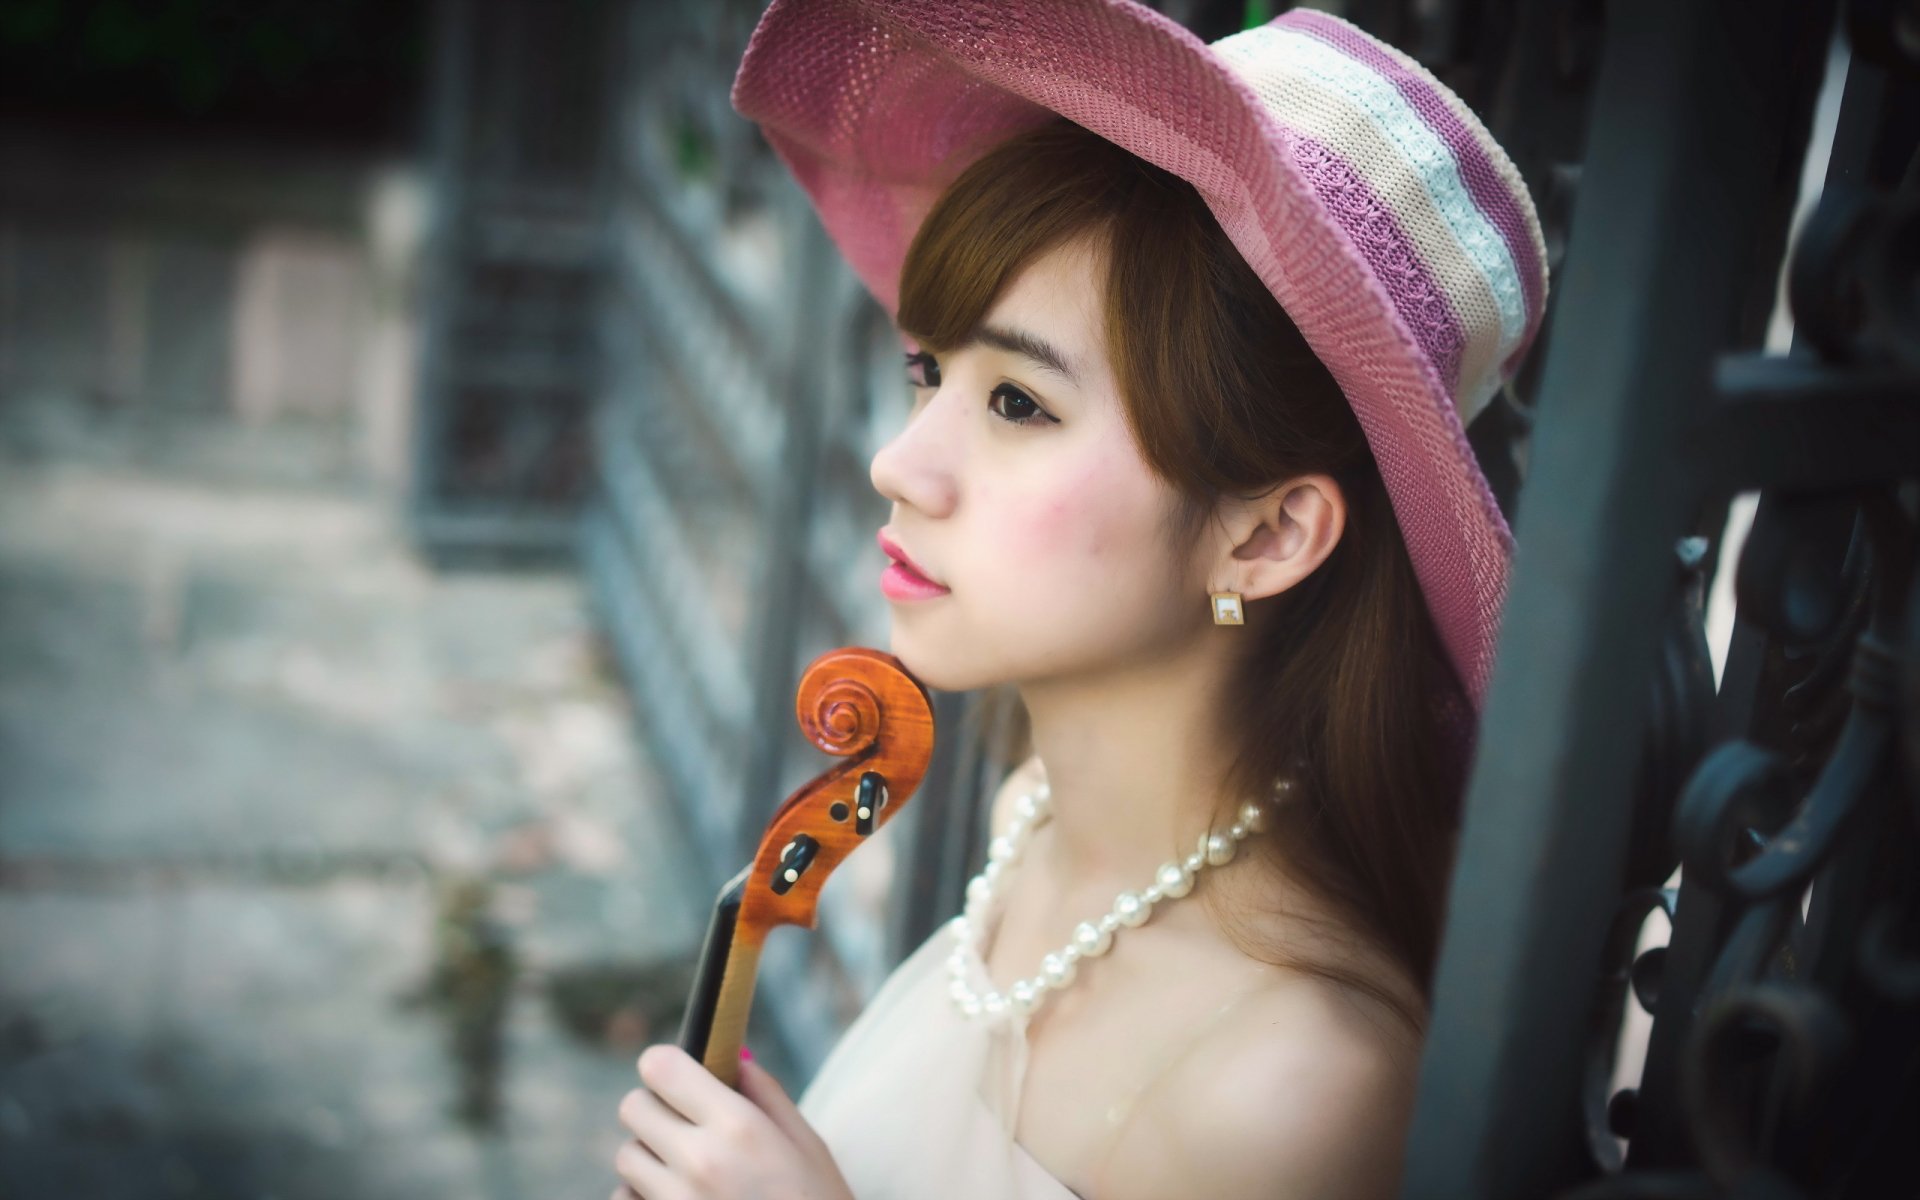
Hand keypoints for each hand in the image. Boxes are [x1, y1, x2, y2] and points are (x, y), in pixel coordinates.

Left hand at [613, 1044, 854, 1199]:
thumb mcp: (807, 1145)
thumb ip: (767, 1095)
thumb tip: (735, 1058)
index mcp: (739, 1127)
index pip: (660, 1068)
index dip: (666, 1066)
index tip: (679, 1075)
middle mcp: (700, 1162)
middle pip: (633, 1107)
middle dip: (655, 1107)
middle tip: (685, 1122)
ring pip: (626, 1155)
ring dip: (649, 1154)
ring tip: (686, 1168)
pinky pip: (625, 1199)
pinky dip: (642, 1195)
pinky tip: (677, 1198)